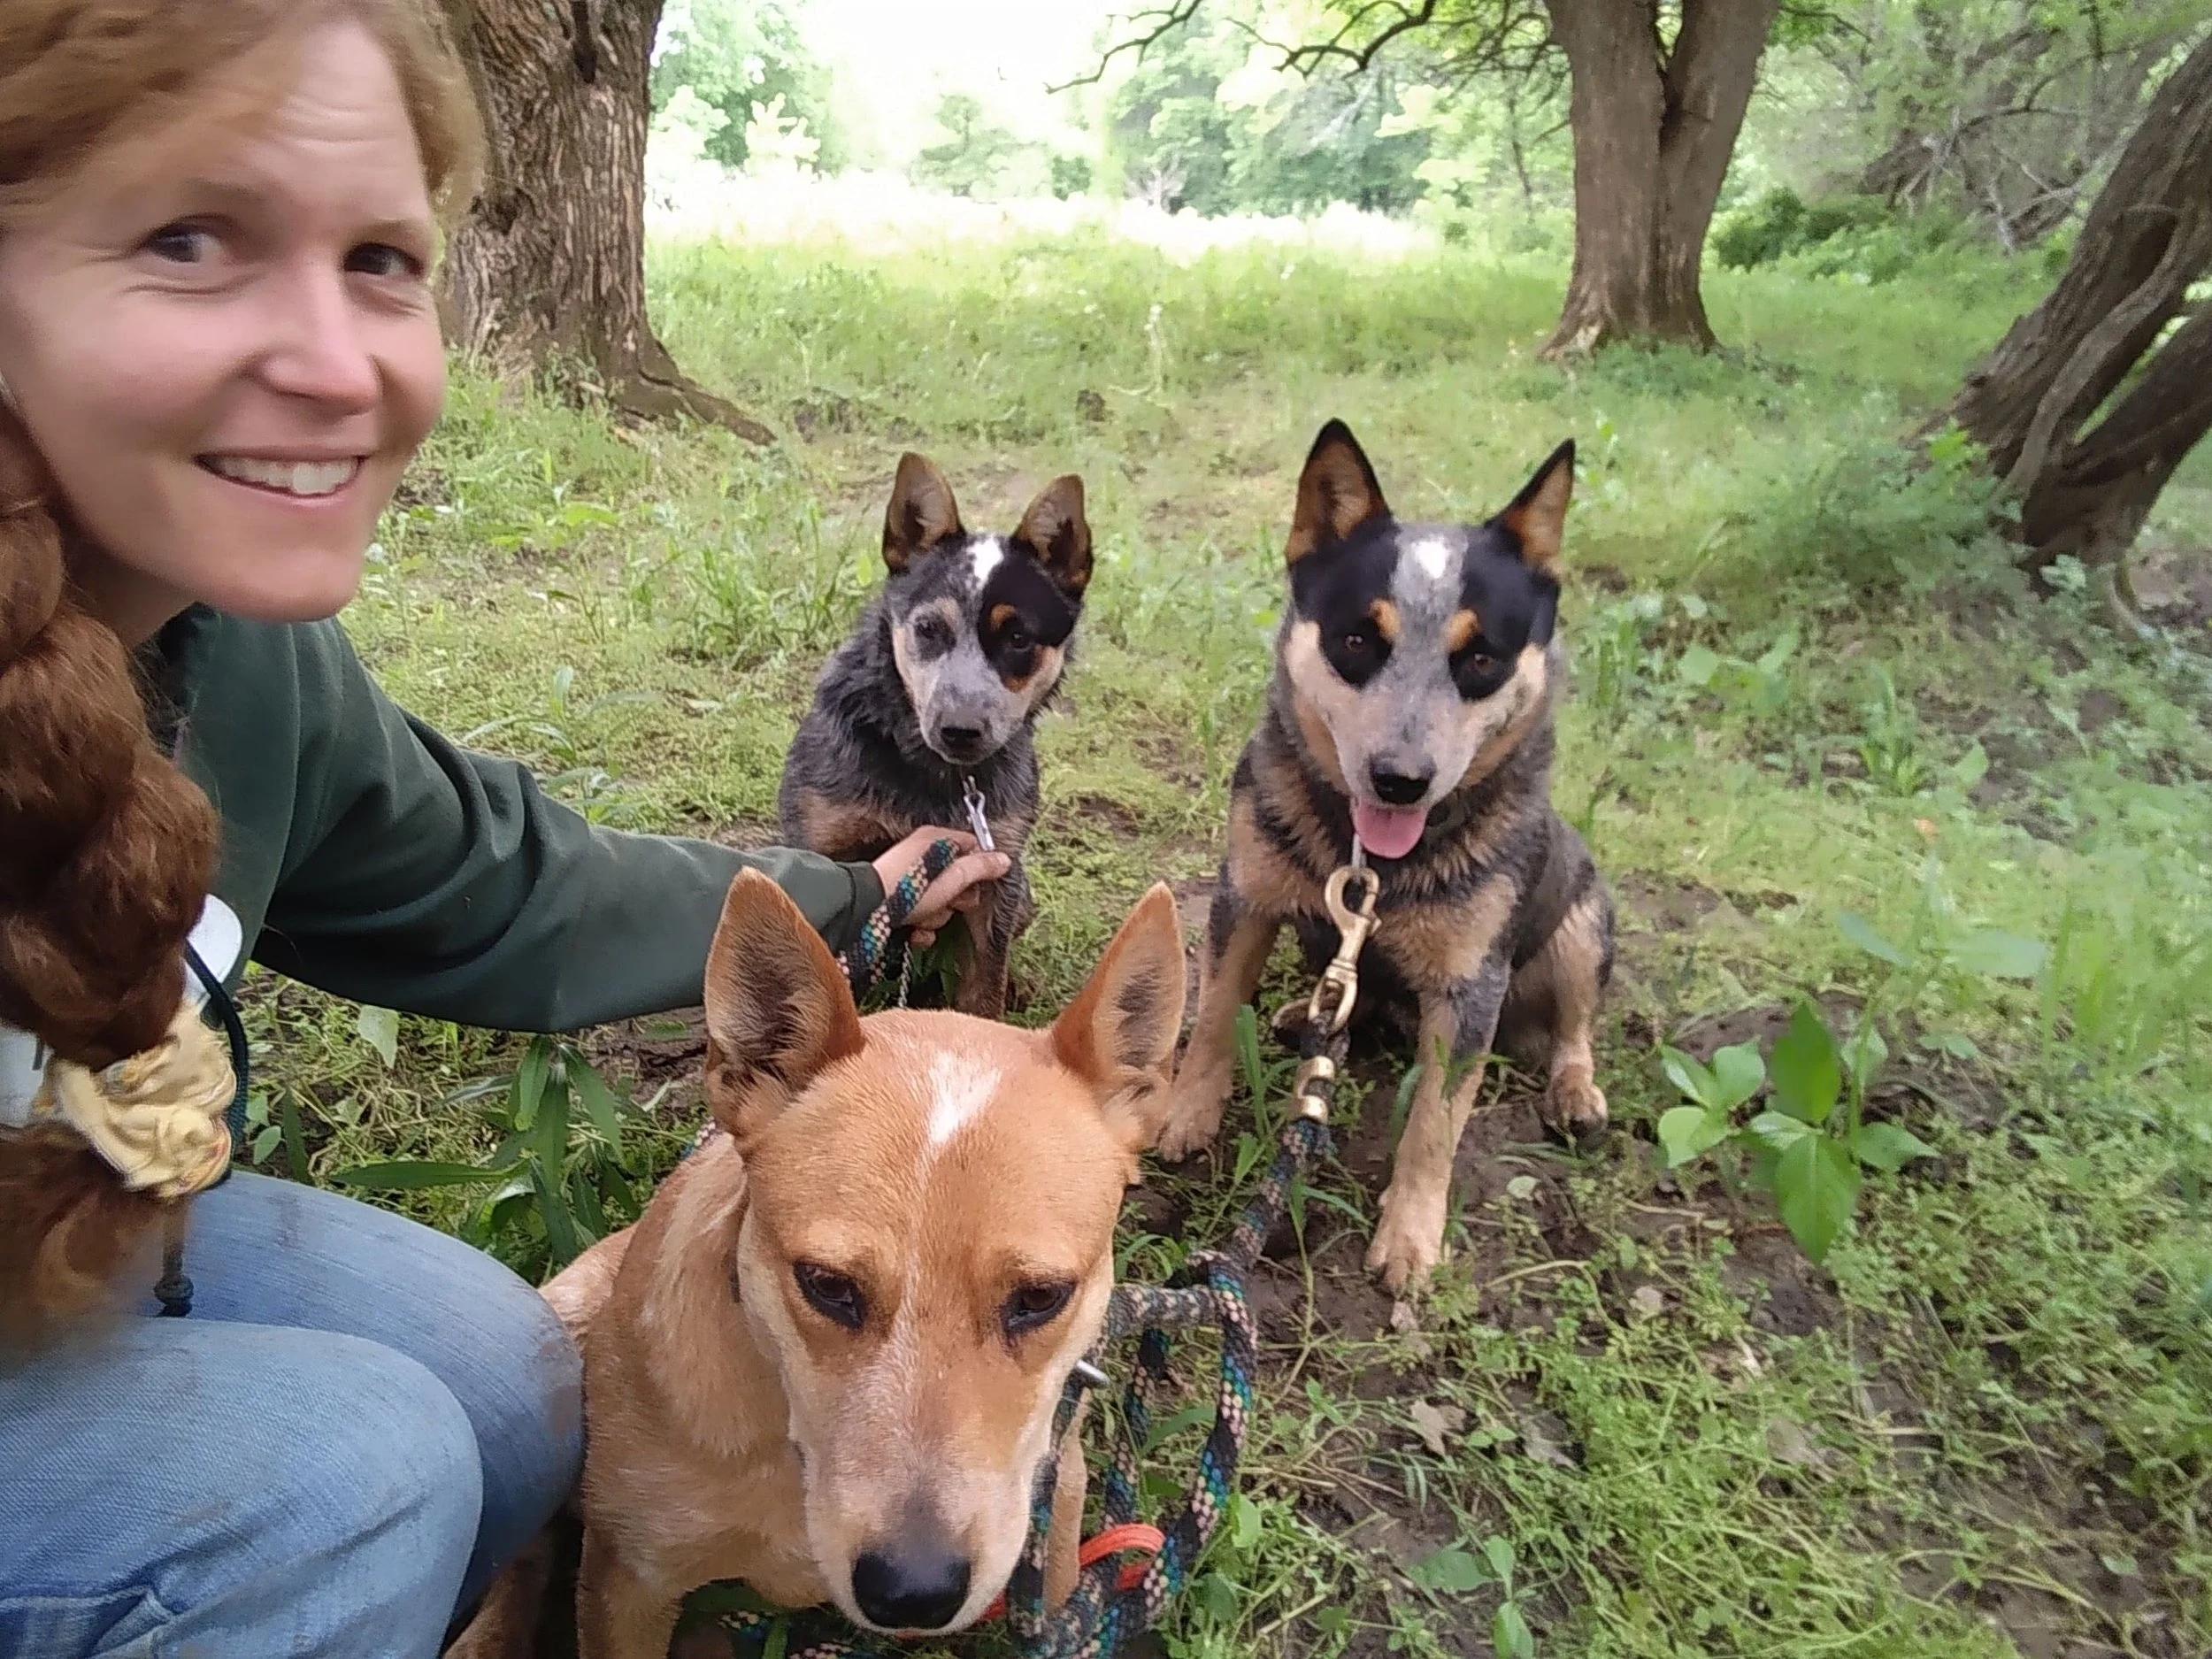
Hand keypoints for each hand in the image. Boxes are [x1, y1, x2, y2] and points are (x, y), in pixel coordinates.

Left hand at [870, 827, 1010, 948]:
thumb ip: (980, 868)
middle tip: (949, 901)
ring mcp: (911, 880)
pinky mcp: (901, 903)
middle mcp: (924, 855)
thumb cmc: (907, 889)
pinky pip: (924, 916)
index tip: (975, 884)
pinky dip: (922, 927)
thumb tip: (1004, 860)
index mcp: (937, 839)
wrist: (865, 912)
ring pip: (942, 902)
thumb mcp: (952, 876)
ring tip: (923, 915)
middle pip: (960, 879)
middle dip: (957, 898)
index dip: (979, 870)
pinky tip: (915, 930)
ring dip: (937, 916)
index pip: (974, 849)